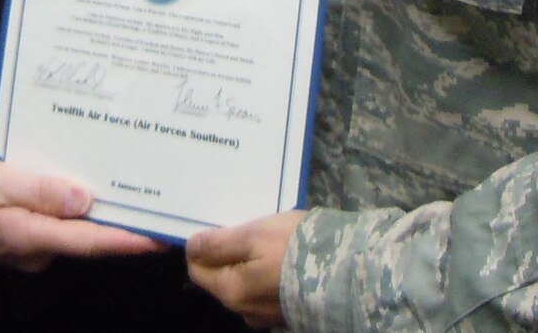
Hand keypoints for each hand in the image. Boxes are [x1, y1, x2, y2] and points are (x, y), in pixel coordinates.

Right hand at [0, 156, 160, 272]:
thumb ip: (38, 189)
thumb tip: (85, 199)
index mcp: (30, 237)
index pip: (91, 241)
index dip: (129, 239)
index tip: (162, 234)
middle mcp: (37, 249)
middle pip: (90, 236)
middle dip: (125, 220)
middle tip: (162, 198)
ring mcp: (31, 246)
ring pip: (75, 229)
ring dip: (102, 210)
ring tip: (136, 184)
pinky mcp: (25, 235)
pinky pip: (59, 223)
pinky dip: (77, 206)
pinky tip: (90, 183)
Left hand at [187, 210, 303, 328]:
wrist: (347, 274)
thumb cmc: (294, 248)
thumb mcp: (253, 235)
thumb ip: (218, 243)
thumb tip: (191, 246)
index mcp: (231, 292)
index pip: (196, 269)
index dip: (201, 245)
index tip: (217, 223)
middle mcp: (244, 310)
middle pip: (221, 277)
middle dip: (227, 252)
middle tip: (246, 225)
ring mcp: (266, 314)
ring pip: (244, 282)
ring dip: (249, 261)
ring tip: (267, 237)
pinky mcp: (287, 311)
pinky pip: (265, 288)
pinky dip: (267, 271)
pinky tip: (283, 255)